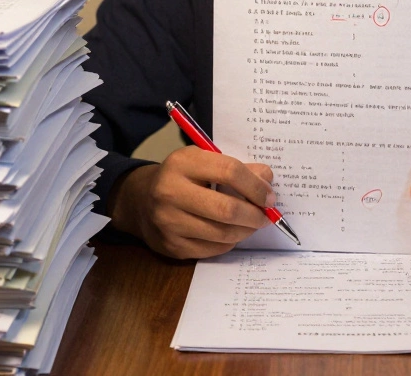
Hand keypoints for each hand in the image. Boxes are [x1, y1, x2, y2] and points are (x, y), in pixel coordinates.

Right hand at [108, 146, 274, 259]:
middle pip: (227, 209)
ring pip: (222, 233)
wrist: (140, 201)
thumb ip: (235, 168)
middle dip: (254, 214)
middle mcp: (170, 192)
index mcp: (182, 163)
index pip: (230, 171)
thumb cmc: (181, 177)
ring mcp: (169, 222)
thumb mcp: (203, 161)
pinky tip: (232, 232)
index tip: (269, 195)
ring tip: (252, 223)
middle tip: (266, 215)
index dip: (256, 186)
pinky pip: (213, 249)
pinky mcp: (172, 246)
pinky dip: (229, 242)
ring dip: (245, 230)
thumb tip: (266, 179)